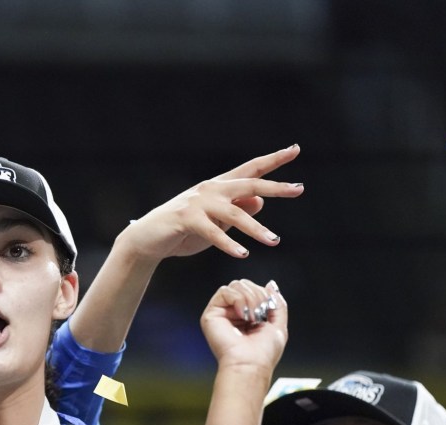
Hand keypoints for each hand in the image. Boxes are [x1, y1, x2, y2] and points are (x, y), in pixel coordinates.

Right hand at [122, 144, 303, 261]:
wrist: (147, 239)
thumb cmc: (183, 231)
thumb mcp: (216, 222)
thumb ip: (237, 211)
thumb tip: (260, 201)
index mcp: (219, 187)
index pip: (251, 170)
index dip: (274, 160)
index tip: (295, 149)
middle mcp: (211, 189)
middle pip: (249, 184)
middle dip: (275, 187)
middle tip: (298, 189)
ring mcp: (198, 203)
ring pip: (234, 213)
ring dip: (256, 228)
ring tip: (274, 241)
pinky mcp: (186, 219)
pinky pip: (212, 232)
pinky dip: (228, 243)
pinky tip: (242, 254)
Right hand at [200, 279, 286, 372]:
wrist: (250, 364)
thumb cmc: (263, 353)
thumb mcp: (278, 325)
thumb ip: (277, 303)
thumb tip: (270, 284)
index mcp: (247, 316)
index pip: (253, 290)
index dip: (263, 294)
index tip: (268, 309)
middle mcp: (233, 313)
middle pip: (243, 284)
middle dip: (257, 294)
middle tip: (260, 313)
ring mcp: (222, 313)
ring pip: (235, 285)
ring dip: (249, 297)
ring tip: (252, 316)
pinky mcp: (211, 314)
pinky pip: (225, 291)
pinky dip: (238, 299)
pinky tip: (243, 314)